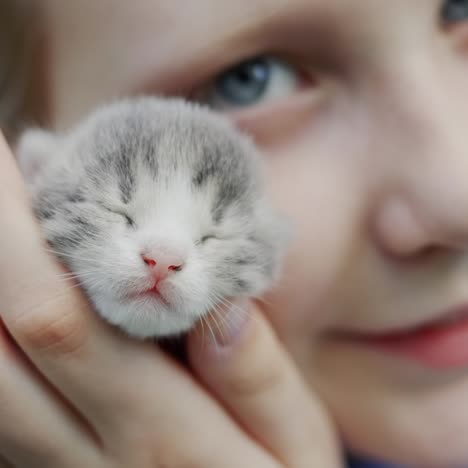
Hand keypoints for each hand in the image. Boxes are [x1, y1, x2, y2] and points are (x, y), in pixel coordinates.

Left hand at [0, 132, 342, 466]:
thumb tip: (221, 310)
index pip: (65, 322)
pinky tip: (14, 283)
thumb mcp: (297, 442)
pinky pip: (0, 403)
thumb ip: (260, 379)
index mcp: (161, 437)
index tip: (18, 159)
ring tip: (9, 210)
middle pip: (7, 337)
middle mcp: (88, 455)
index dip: (20, 238)